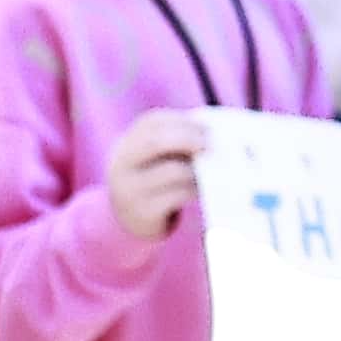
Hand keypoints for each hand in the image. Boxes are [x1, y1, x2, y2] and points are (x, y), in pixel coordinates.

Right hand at [106, 109, 208, 239]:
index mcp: (127, 142)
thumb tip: (218, 131)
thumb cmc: (155, 177)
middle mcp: (121, 164)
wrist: (131, 218)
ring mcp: (129, 190)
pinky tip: (202, 189)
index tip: (208, 126)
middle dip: (189, 139)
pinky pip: (178, 195)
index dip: (184, 121)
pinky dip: (195, 188)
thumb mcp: (159, 155)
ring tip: (213, 169)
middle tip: (211, 144)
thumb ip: (179, 140)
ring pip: (173, 170)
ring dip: (199, 168)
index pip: (153, 121)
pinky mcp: (142, 212)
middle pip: (155, 142)